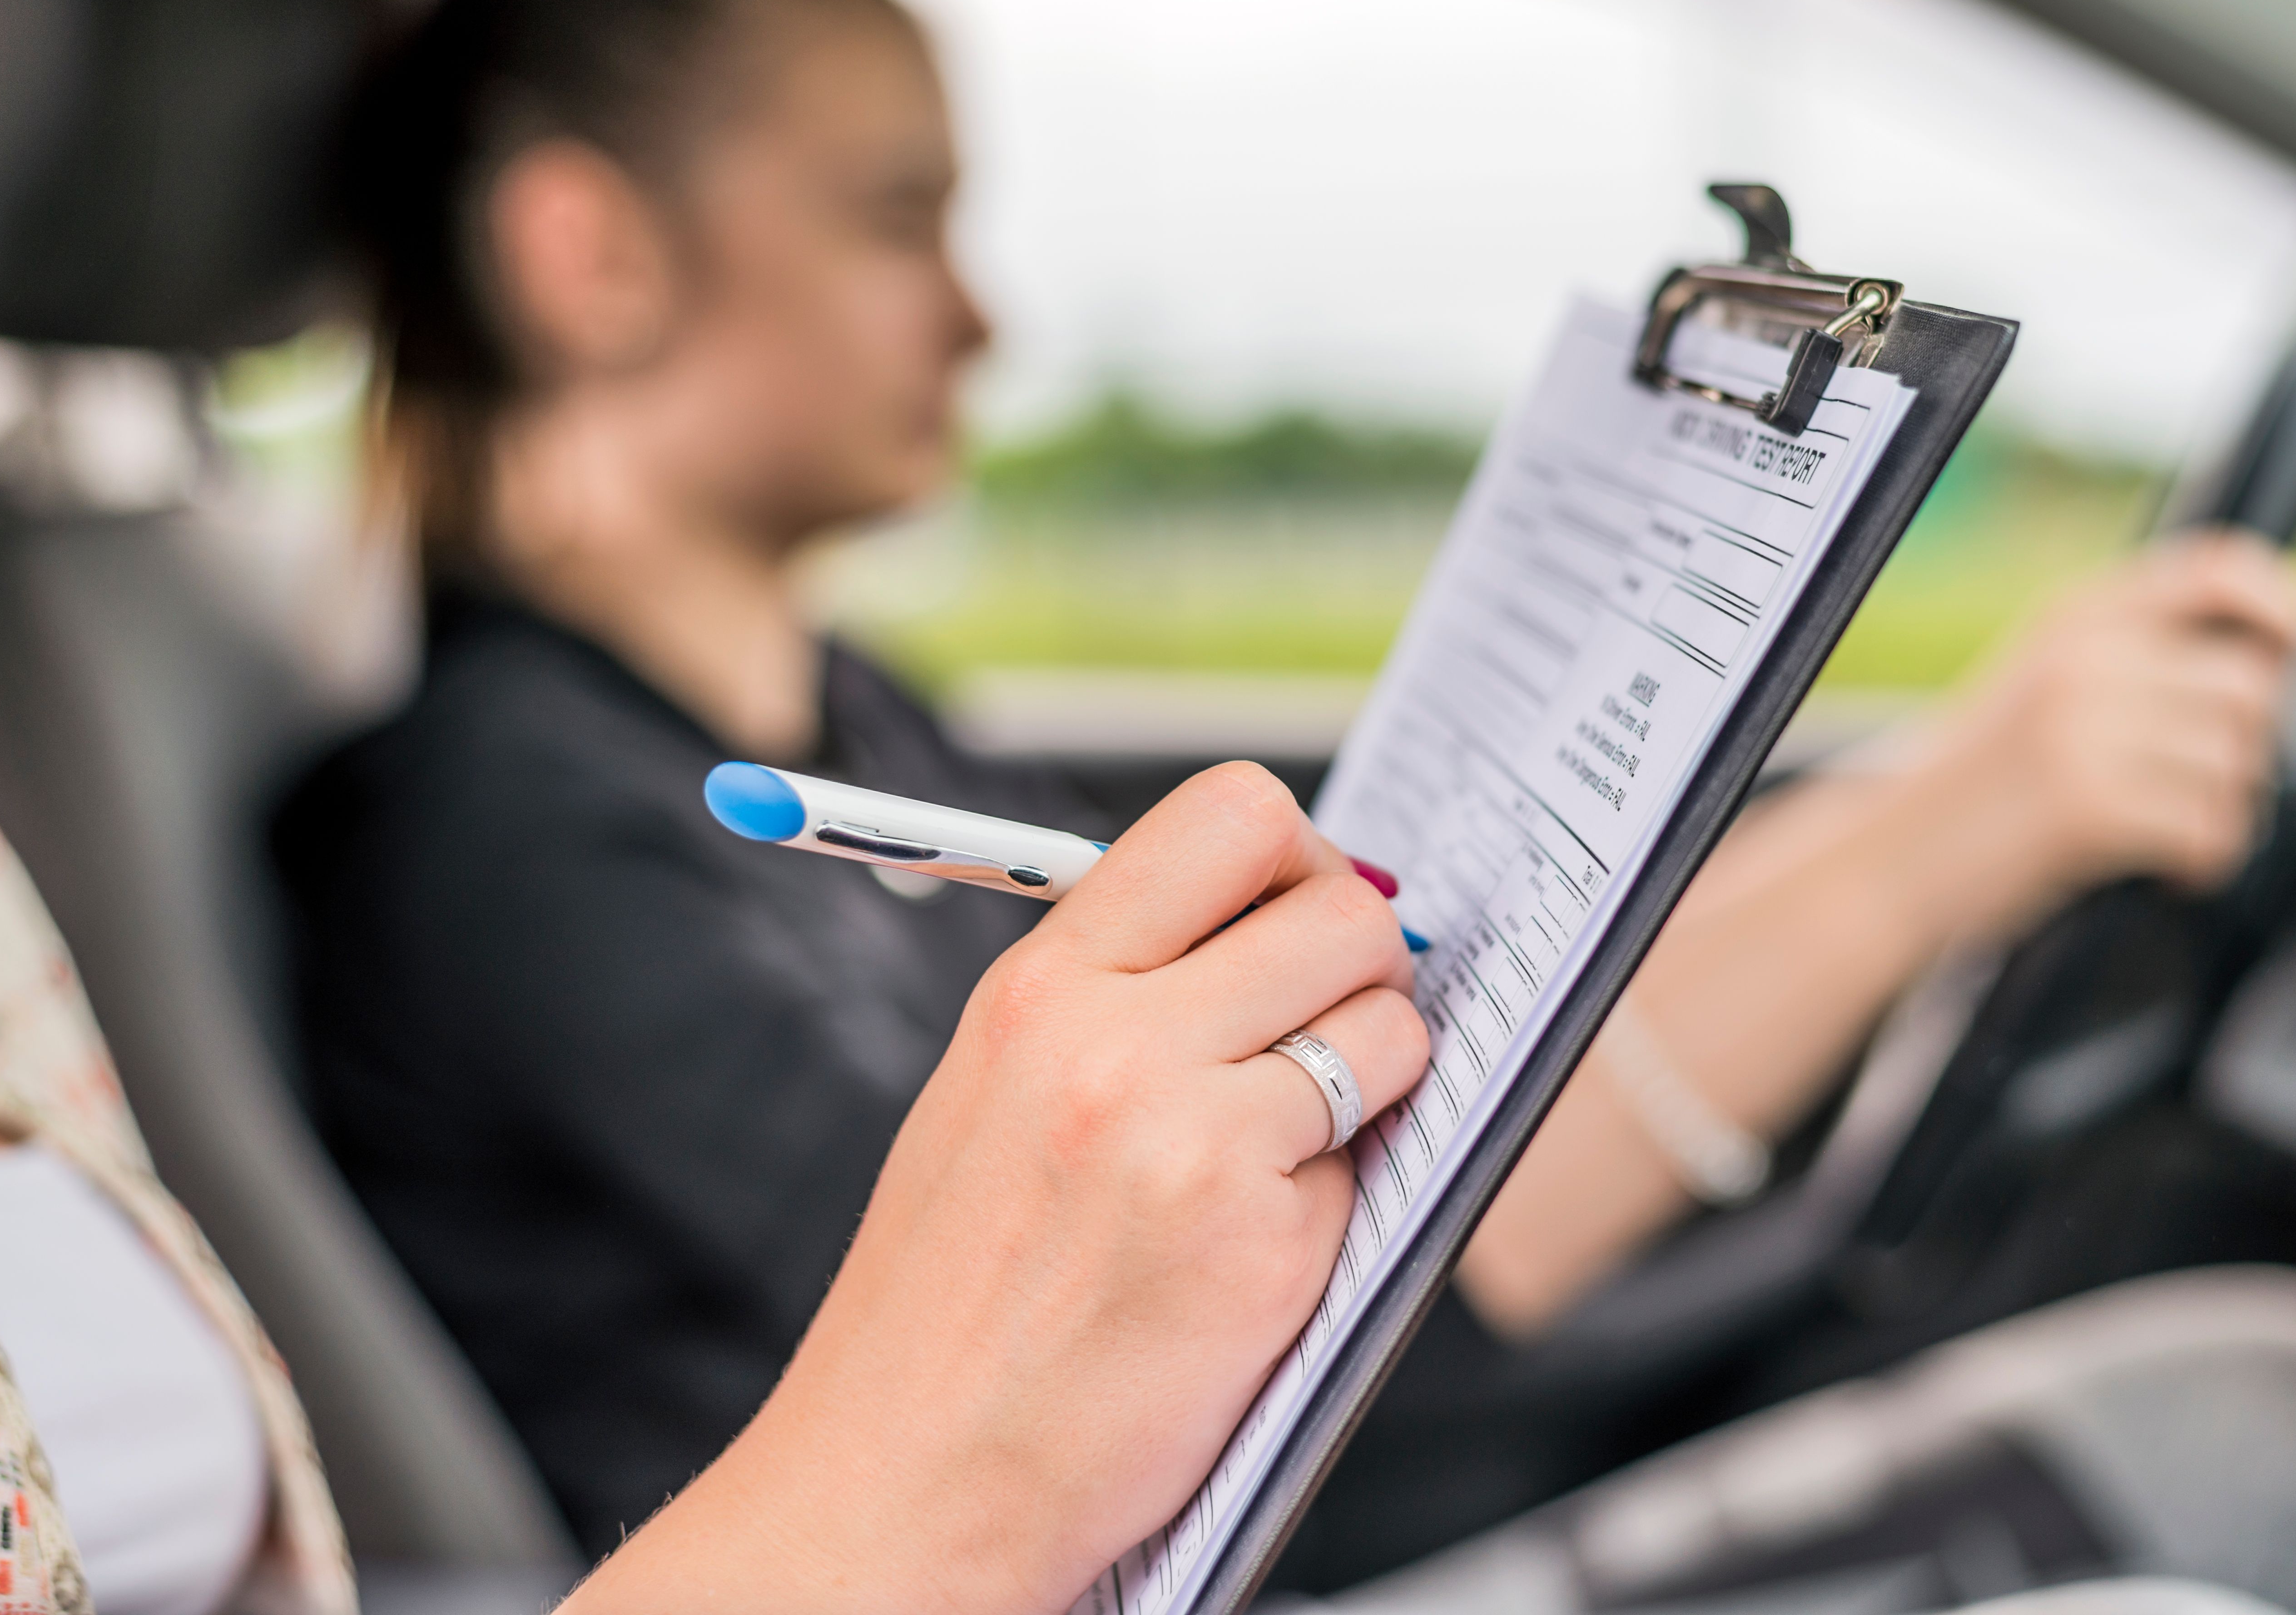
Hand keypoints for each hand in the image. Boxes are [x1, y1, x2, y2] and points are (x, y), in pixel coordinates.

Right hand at [566, 763, 1427, 1614]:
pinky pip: (1368, 1169)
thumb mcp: (992, 1091)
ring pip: (1388, 1032)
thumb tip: (1275, 917)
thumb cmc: (949, 1301)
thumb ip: (1121, 994)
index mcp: (1043, 987)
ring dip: (1374, 1077)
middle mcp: (1115, 1043)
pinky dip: (1336, 1201)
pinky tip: (1250, 1250)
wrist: (907, 1481)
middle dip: (1366, 960)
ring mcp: (1195, 1144)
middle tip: (1333, 1021)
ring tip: (1289, 1143)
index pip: (1231, 814)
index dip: (1302, 854)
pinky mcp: (1264, 1249)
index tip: (1301, 911)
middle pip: (1344, 909)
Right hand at [1908, 528, 2295, 936]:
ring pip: (2236, 763)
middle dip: (2247, 748)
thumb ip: (2134, 656)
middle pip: (2251, 685)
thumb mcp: (2044, 682)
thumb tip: (2265, 661)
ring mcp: (2084, 728)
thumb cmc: (1973, 784)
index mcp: (2078, 616)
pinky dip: (2205, 858)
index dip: (2284, 602)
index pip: (2218, 568)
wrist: (1885, 855)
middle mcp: (2085, 659)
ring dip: (2225, 811)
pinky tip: (2169, 867)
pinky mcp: (2089, 803)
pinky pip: (2208, 826)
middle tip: (2204, 784)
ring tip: (2175, 831)